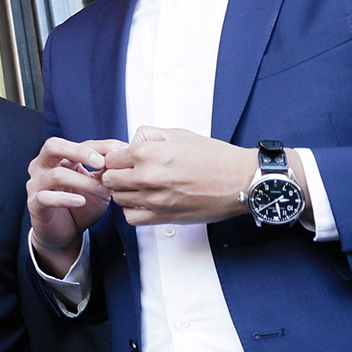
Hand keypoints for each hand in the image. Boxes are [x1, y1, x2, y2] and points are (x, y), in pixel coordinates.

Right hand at [27, 138, 125, 274]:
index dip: (99, 146)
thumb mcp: (97, 185)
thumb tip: (122, 155)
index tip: (120, 152)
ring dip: (82, 181)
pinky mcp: (34, 203)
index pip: (77, 143)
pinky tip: (81, 201)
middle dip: (79, 152)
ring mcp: (36, 184)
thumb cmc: (80, 205)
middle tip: (101, 162)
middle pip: (53, 146)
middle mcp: (42, 166)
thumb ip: (105, 170)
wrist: (65, 233)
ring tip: (102, 190)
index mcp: (58, 158)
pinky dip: (66, 199)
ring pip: (55, 174)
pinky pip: (47, 197)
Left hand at [101, 128, 255, 225]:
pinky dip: (133, 211)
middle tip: (128, 173)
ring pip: (119, 198)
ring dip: (124, 192)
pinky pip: (132, 217)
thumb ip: (149, 135)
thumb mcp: (179, 134)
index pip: (111, 159)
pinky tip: (144, 203)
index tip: (123, 160)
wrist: (241, 181)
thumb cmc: (215, 157)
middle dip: (116, 175)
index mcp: (148, 153)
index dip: (116, 158)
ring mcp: (155, 199)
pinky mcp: (164, 217)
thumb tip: (132, 141)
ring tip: (138, 187)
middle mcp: (147, 177)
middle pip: (110, 179)